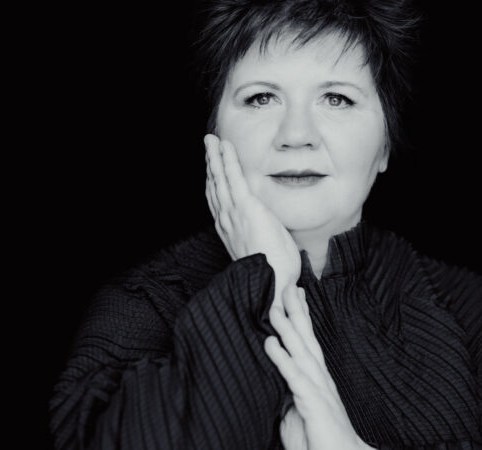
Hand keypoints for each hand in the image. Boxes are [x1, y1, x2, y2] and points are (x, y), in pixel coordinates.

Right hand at [204, 134, 301, 287]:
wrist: (273, 281)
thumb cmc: (273, 272)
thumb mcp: (263, 252)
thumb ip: (260, 241)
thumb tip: (267, 238)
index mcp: (230, 231)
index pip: (218, 202)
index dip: (214, 183)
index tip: (213, 170)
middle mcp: (226, 220)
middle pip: (214, 186)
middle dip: (210, 165)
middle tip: (207, 147)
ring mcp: (233, 213)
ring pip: (219, 179)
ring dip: (214, 157)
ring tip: (211, 141)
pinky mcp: (245, 207)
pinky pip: (233, 177)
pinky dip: (227, 160)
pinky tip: (224, 146)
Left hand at [264, 285, 372, 449]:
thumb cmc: (321, 442)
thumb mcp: (298, 417)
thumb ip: (289, 399)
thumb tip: (279, 388)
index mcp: (317, 380)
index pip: (308, 343)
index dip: (301, 319)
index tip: (295, 297)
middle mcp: (320, 379)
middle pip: (307, 339)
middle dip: (297, 312)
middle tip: (288, 286)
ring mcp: (318, 389)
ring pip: (300, 351)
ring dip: (286, 328)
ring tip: (273, 307)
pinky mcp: (313, 404)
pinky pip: (294, 377)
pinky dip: (282, 358)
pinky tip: (270, 343)